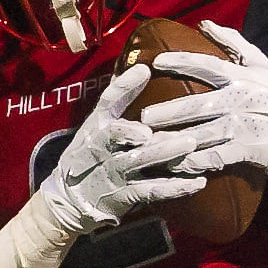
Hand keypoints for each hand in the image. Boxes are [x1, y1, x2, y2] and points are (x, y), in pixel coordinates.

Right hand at [38, 64, 205, 233]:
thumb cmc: (92, 156)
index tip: (144, 70)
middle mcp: (101, 147)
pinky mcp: (124, 196)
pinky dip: (175, 188)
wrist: (70, 201)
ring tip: (189, 144)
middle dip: (139, 127)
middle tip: (162, 115)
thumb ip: (119, 100)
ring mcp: (113, 172)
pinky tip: (197, 182)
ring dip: (164, 152)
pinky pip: (151, 191)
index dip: (123, 86)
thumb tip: (142, 67)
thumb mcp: (98, 126)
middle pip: (119, 133)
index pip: (107, 102)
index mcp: (97, 126)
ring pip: (139, 161)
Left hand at [142, 21, 267, 175]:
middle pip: (201, 104)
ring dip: (178, 140)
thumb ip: (232, 42)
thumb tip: (204, 23)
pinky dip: (196, 162)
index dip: (183, 62)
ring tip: (152, 144)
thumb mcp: (260, 64)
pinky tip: (176, 164)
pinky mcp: (249, 150)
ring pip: (206, 134)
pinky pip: (218, 157)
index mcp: (242, 77)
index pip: (209, 66)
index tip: (157, 62)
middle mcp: (242, 101)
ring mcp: (246, 127)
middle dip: (171, 111)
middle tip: (144, 117)